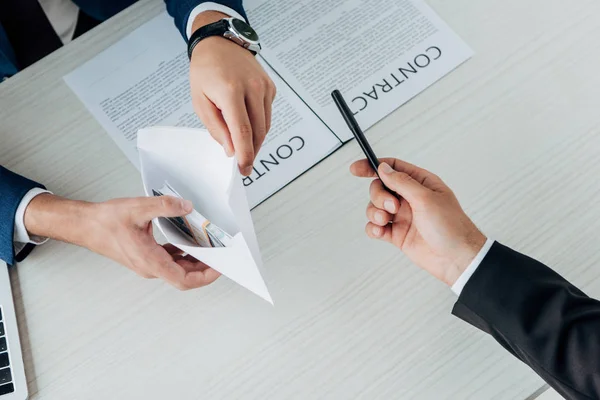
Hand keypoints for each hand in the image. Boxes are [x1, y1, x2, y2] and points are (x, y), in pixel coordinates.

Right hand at [24, 194, 220, 289]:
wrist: (85, 225)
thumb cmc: (106, 221)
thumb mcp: (138, 208)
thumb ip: (165, 206)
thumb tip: (187, 207)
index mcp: (151, 261)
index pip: (184, 280)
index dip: (205, 277)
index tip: (219, 268)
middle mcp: (151, 267)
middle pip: (185, 276)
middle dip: (205, 268)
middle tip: (222, 255)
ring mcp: (148, 263)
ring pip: (178, 268)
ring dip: (196, 261)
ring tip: (211, 248)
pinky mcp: (146, 256)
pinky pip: (171, 259)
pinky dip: (184, 253)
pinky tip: (191, 241)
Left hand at [189, 11, 276, 175]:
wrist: (220, 43)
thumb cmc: (206, 70)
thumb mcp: (200, 100)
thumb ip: (216, 127)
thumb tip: (231, 149)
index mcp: (231, 92)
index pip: (243, 132)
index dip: (245, 155)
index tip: (244, 169)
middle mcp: (252, 88)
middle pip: (258, 132)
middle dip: (251, 152)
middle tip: (244, 164)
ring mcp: (264, 87)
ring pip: (265, 125)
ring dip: (256, 140)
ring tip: (243, 145)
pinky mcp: (270, 87)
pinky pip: (267, 114)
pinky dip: (259, 124)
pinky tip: (247, 121)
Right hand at [350, 158, 486, 285]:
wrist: (456, 259)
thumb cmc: (451, 227)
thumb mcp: (426, 198)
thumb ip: (402, 181)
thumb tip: (383, 168)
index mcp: (420, 183)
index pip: (392, 168)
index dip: (372, 166)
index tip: (356, 169)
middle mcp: (410, 198)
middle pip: (380, 188)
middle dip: (379, 196)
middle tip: (392, 208)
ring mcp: (403, 216)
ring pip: (375, 207)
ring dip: (375, 213)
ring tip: (386, 221)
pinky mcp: (397, 234)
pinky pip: (376, 227)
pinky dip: (373, 228)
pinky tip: (381, 231)